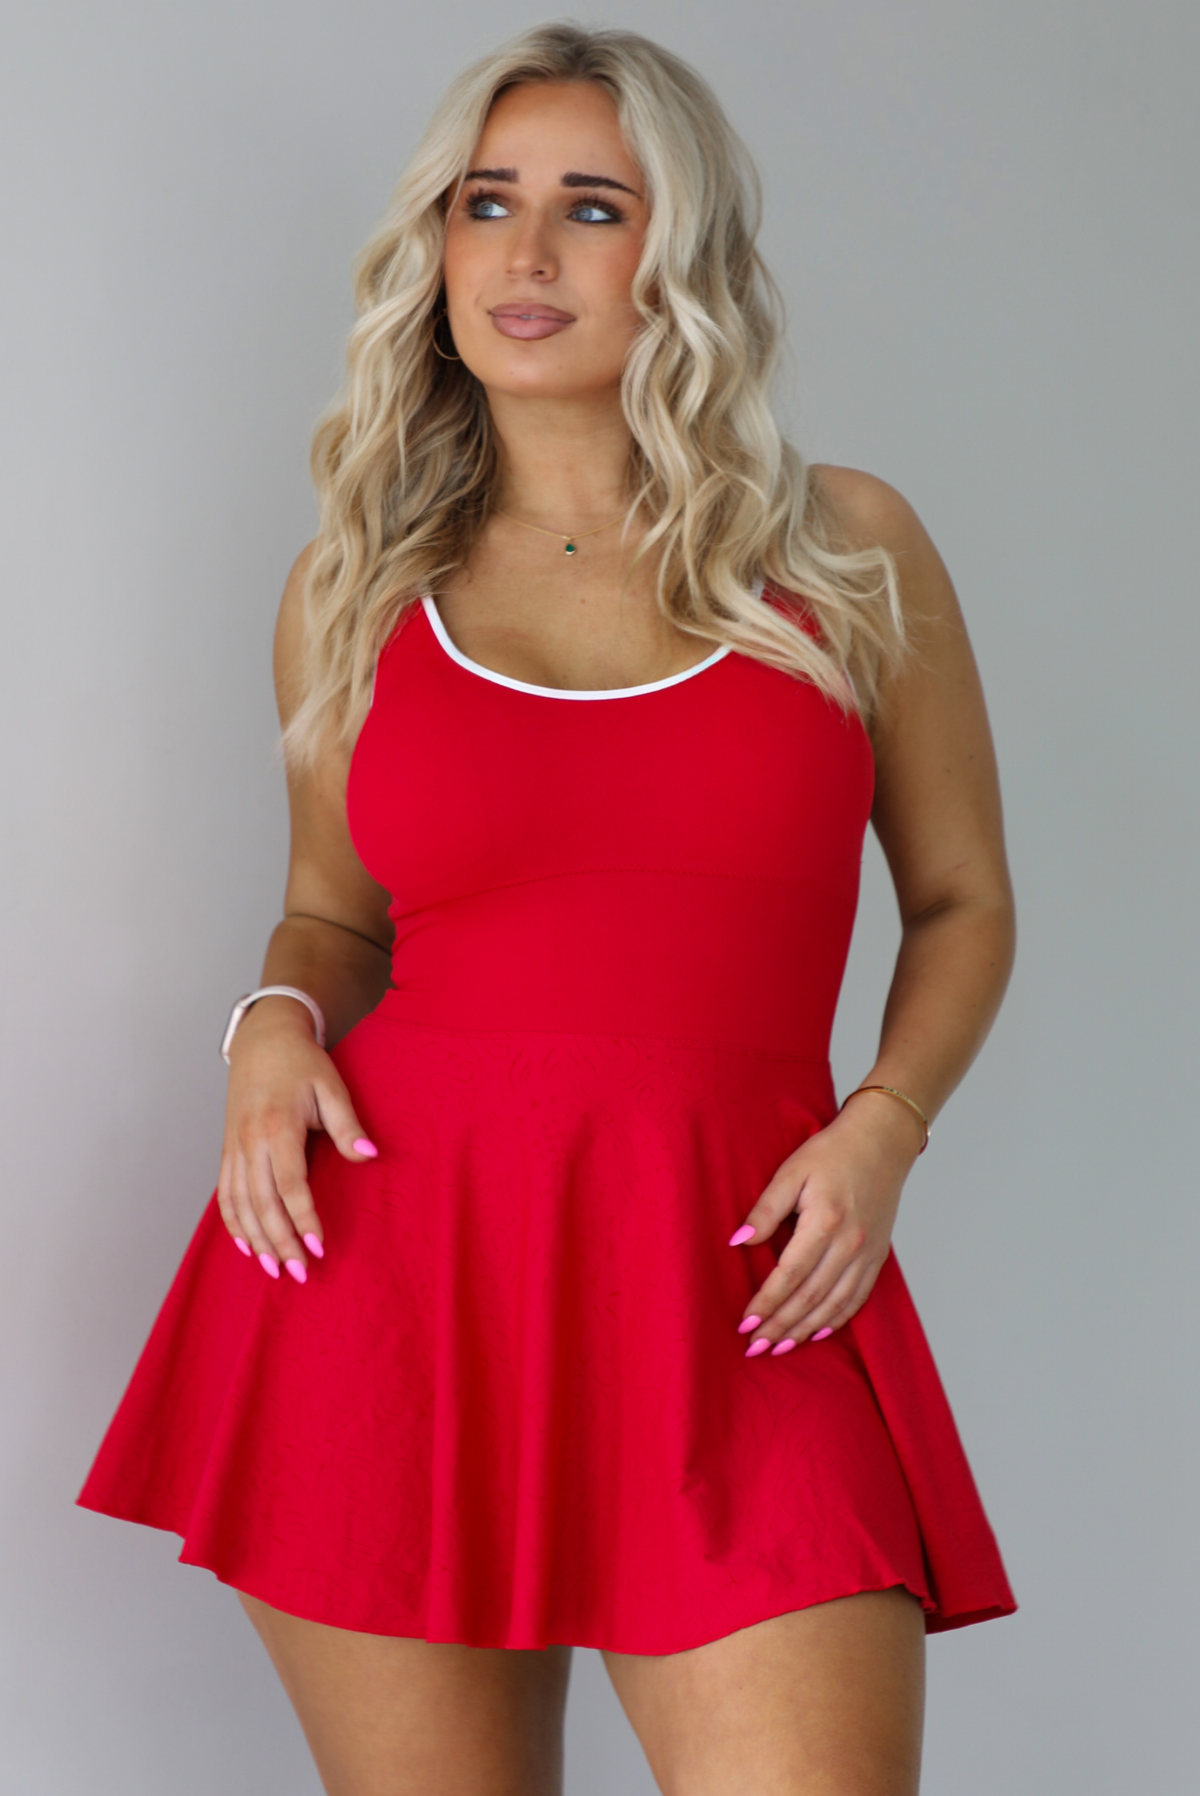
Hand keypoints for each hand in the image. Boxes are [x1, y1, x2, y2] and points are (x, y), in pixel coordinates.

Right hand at [216, 997, 376, 1282]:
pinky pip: (225, 1193)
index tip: (319, 1247)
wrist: (263, 1039)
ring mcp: (234, 1147)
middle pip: (262, 1204)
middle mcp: (250, 1142)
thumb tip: (369, 1155)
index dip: (303, 1219)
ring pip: (240, 1205)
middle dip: (280, 1243)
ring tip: (274, 1270)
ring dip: (256, 1241)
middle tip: (300, 1274)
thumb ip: (347, 1125)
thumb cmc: (301, 1063)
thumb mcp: (331, 1086)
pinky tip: (246, 1246)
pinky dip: (233, 1222)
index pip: (290, 1186)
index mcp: (278, 1128)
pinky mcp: (227, 1149)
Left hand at [729, 1096, 923, 1355]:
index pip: (790, 1274)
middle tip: (755, 1348)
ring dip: (805, 1330)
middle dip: (781, 1326)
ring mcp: (868, 1252)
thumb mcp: (791, 1170)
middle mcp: (850, 1243)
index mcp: (825, 1221)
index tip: (745, 1323)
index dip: (767, 1303)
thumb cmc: (832, 1152)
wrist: (881, 1141)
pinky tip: (816, 1332)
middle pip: (811, 1297)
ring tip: (779, 1348)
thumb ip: (766, 1209)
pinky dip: (836, 1319)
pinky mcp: (878, 1256)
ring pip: (834, 1304)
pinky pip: (857, 1298)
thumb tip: (738, 1242)